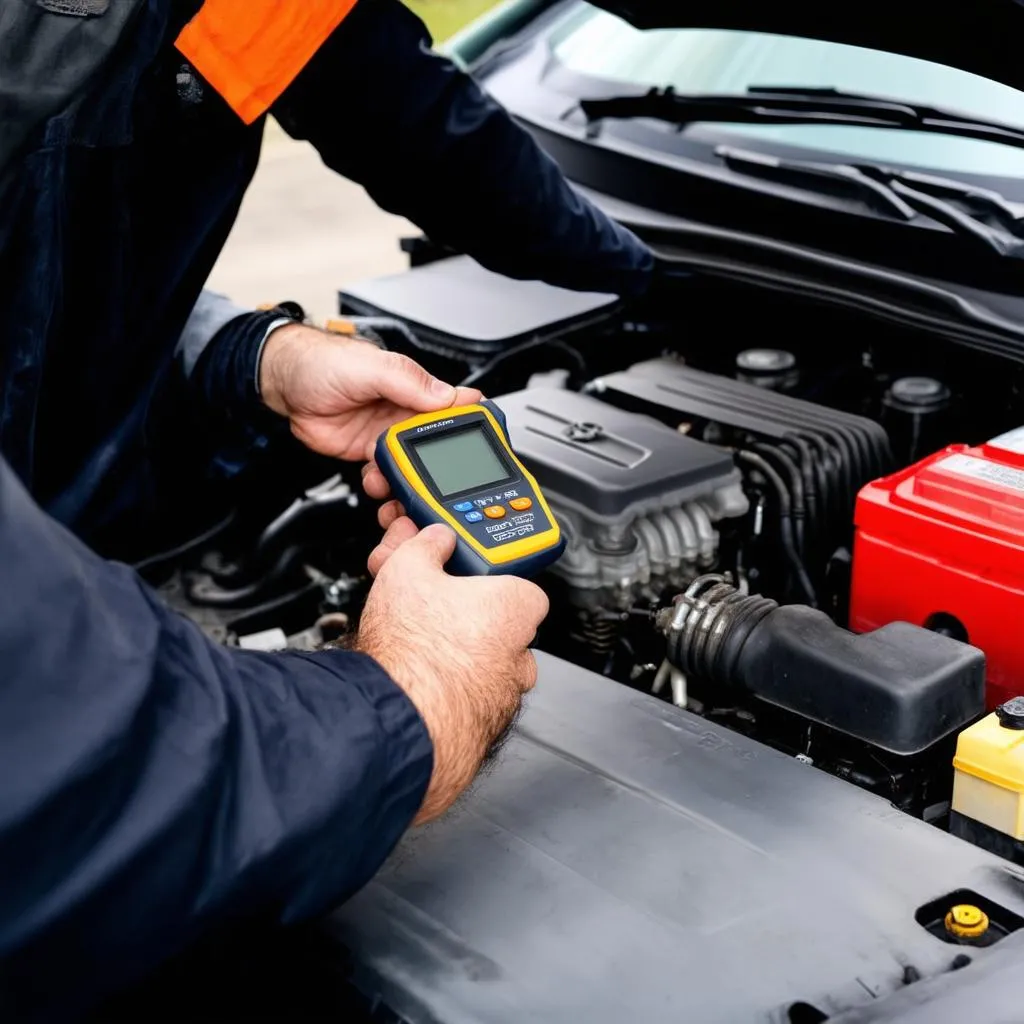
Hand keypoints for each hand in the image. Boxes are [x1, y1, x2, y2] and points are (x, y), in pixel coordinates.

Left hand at [259, 324, 480, 460]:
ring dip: (409, 476)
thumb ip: (407, 380)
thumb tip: (446, 396)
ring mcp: (388, 434)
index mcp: (415, 387)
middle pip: (438, 444)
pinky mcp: (369, 452)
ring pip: (413, 463)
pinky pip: (387, 473)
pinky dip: (385, 482)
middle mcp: (406, 411)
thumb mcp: (368, 366)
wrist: (283, 384)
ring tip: (398, 479)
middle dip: (438, 462)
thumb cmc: (322, 363)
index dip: (471, 423)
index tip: (478, 444)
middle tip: (432, 476)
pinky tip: (376, 480)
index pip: (455, 405)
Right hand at [357, 521, 548, 824]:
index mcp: (516, 607)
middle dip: (465, 620)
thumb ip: (426, 545)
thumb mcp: (407, 570)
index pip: (518, 585)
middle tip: (427, 615)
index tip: (457, 579)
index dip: (483, 581)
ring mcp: (506, 695)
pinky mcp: (485, 729)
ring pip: (487, 668)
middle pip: (500, 627)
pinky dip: (451, 695)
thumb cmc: (413, 649)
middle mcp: (521, 653)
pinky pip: (472, 704)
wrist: (398, 717)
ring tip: (418, 652)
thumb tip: (432, 538)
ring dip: (458, 660)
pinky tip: (419, 685)